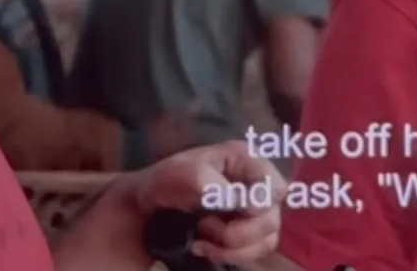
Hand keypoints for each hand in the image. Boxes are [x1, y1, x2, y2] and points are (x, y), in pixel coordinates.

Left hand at [54, 141, 285, 268]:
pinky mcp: (245, 235)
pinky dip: (231, 256)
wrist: (143, 213)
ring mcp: (251, 212)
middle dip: (238, 231)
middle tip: (205, 227)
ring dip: (233, 247)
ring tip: (202, 240)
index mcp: (244, 160)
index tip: (232, 211)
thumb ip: (206, 182)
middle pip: (271, 217)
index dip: (257, 203)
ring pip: (267, 239)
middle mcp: (254, 185)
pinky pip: (255, 253)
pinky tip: (203, 249)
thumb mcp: (176, 174)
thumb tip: (237, 202)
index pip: (274, 185)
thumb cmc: (161, 186)